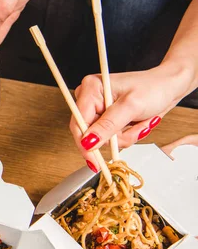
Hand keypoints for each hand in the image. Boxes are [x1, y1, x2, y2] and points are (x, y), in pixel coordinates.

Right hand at [71, 63, 193, 169]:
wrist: (170, 88)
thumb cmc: (154, 88)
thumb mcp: (131, 107)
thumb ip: (108, 125)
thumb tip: (87, 142)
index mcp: (91, 89)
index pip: (78, 122)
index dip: (85, 143)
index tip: (93, 160)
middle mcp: (91, 99)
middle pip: (90, 133)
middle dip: (114, 137)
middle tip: (133, 130)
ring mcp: (99, 110)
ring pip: (103, 139)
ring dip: (124, 136)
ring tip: (140, 123)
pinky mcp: (108, 119)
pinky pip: (111, 138)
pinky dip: (127, 135)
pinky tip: (137, 124)